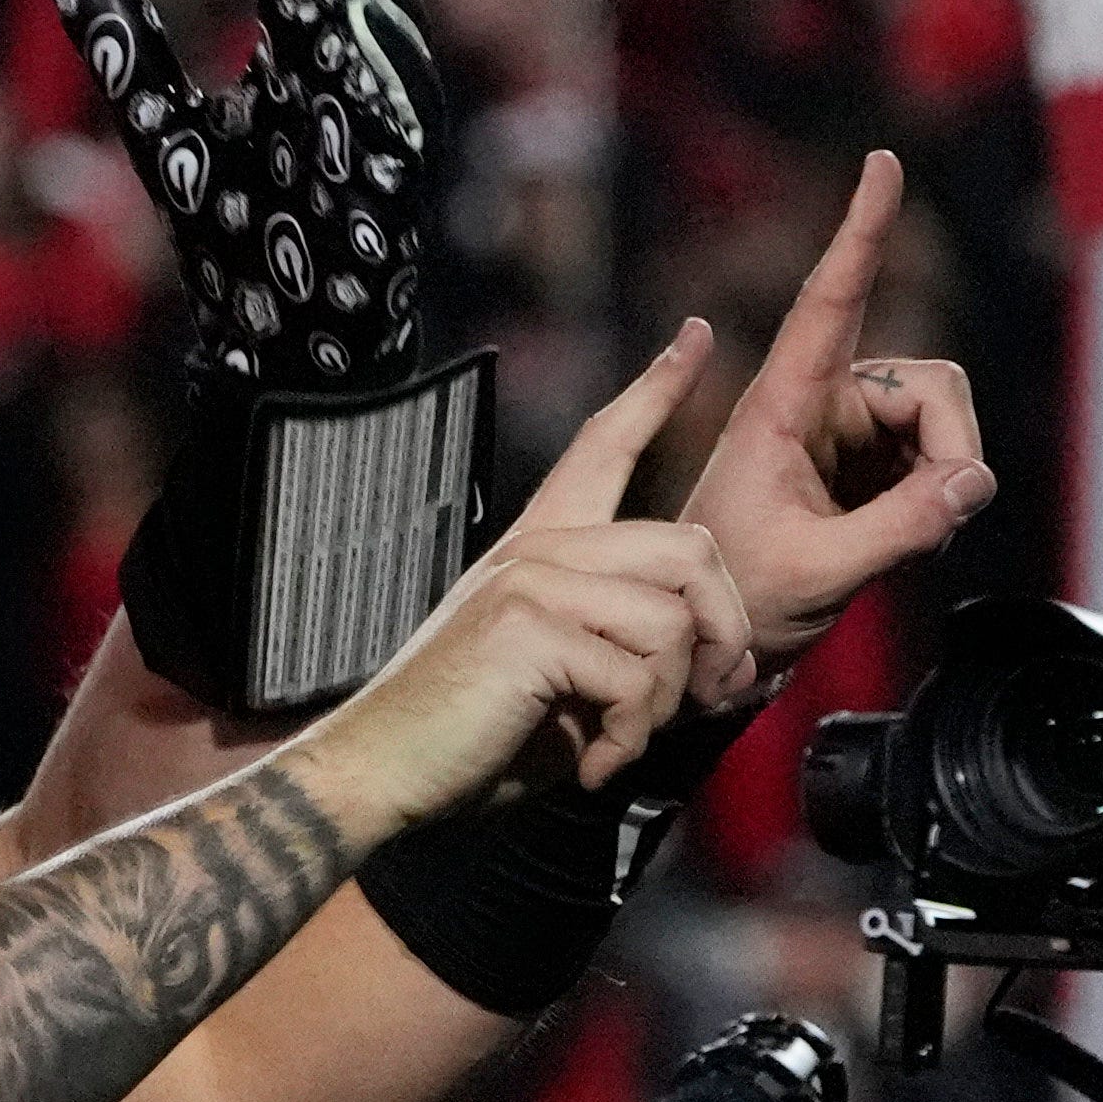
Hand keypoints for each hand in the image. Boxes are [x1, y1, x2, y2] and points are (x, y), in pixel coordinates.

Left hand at [50, 0, 440, 391]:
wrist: (279, 347)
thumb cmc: (236, 237)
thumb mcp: (162, 122)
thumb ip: (127, 42)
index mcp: (313, 59)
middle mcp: (362, 80)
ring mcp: (392, 125)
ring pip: (384, 29)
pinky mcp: (404, 177)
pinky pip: (399, 107)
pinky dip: (372, 62)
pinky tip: (332, 24)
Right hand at [324, 320, 748, 828]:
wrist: (378, 768)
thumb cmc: (470, 736)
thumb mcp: (564, 676)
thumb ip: (631, 647)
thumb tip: (724, 661)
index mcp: (539, 546)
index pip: (603, 445)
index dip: (655, 389)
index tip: (694, 334)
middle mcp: (538, 548)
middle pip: (690, 547)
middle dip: (724, 632)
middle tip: (708, 696)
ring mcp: (531, 580)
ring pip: (674, 621)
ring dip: (669, 703)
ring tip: (624, 742)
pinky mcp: (529, 627)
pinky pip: (638, 678)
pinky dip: (630, 738)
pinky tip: (594, 764)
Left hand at [676, 152, 994, 686]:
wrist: (720, 644)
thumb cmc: (739, 597)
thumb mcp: (820, 570)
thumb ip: (901, 526)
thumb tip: (972, 482)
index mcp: (779, 407)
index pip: (829, 301)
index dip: (860, 231)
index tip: (882, 164)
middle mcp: (816, 405)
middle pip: (928, 383)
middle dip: (950, 442)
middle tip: (938, 510)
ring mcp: (847, 434)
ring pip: (944, 421)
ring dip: (946, 477)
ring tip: (902, 534)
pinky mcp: (871, 466)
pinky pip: (941, 459)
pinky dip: (941, 496)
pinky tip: (907, 533)